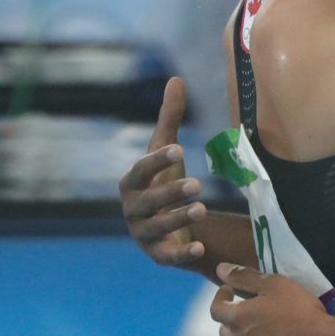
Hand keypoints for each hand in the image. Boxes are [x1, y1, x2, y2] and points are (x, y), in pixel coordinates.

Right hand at [118, 78, 207, 265]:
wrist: (167, 224)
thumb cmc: (164, 181)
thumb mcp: (167, 152)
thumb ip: (169, 119)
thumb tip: (175, 79)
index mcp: (132, 183)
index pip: (140, 171)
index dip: (156, 161)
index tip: (178, 148)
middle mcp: (133, 209)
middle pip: (148, 202)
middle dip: (170, 193)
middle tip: (198, 185)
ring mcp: (144, 234)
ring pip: (158, 228)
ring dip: (177, 219)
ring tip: (201, 207)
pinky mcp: (159, 255)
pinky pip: (168, 256)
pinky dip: (182, 254)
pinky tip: (200, 248)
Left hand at [211, 264, 334, 335]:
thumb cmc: (298, 309)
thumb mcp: (274, 285)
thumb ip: (245, 277)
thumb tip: (220, 269)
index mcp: (237, 318)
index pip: (215, 309)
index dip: (220, 297)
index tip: (229, 291)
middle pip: (223, 329)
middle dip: (231, 316)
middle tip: (248, 309)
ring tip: (256, 330)